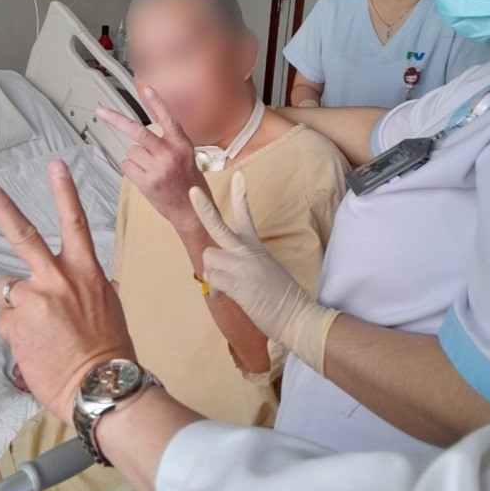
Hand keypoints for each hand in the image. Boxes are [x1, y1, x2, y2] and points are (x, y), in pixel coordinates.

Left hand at [0, 160, 135, 424]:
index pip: (74, 222)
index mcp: (86, 271)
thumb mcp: (111, 307)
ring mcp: (34, 299)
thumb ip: (94, 287)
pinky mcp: (15, 324)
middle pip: (22, 233)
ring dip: (17, 303)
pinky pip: (6, 319)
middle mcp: (58, 278)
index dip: (63, 191)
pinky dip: (16, 330)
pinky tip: (34, 345)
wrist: (102, 387)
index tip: (54, 165)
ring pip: (7, 287)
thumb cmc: (111, 349)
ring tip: (39, 328)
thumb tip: (95, 284)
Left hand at [97, 86, 208, 228]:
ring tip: (151, 169)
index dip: (157, 103)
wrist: (191, 211)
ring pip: (131, 151)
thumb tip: (141, 135)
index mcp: (182, 144)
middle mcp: (170, 154)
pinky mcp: (147, 182)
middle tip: (100, 111)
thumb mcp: (186, 156)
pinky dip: (132, 170)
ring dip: (136, 158)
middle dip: (116, 120)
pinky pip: (127, 166)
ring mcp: (158, 169)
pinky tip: (145, 177)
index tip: (147, 88)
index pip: (168, 119)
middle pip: (138, 132)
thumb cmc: (187, 181)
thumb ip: (168, 142)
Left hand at [189, 171, 339, 375]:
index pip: (245, 216)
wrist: (297, 315)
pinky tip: (229, 296)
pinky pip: (212, 278)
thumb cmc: (282, 298)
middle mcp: (246, 252)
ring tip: (228, 286)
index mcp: (256, 247)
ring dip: (213, 272)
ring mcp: (241, 265)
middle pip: (218, 226)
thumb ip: (242, 265)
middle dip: (203, 209)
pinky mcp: (236, 282)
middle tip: (192, 192)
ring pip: (208, 258)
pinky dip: (216, 289)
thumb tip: (219, 273)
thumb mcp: (265, 271)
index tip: (237, 176)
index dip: (240, 195)